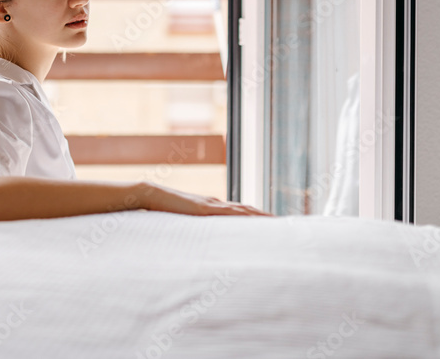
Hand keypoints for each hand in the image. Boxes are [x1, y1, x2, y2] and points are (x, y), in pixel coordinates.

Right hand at [140, 182, 273, 216]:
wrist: (153, 196)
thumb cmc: (166, 211)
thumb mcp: (186, 223)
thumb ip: (197, 229)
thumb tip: (206, 243)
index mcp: (214, 208)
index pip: (241, 213)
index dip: (258, 217)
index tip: (273, 224)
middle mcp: (217, 204)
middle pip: (248, 210)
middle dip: (266, 217)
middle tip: (286, 224)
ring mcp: (212, 205)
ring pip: (243, 210)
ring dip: (261, 216)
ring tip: (278, 223)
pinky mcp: (205, 209)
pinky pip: (229, 213)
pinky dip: (244, 216)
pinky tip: (255, 220)